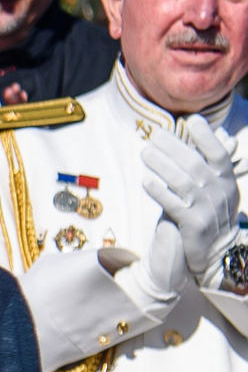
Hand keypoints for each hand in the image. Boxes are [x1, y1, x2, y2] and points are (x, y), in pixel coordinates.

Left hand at [140, 115, 240, 277]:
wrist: (216, 250)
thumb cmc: (209, 212)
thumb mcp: (216, 188)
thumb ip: (208, 165)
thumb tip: (205, 134)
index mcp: (226, 180)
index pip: (219, 154)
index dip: (206, 137)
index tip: (191, 120)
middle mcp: (219, 192)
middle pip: (195, 164)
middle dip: (174, 147)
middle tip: (155, 135)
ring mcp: (207, 209)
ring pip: (182, 182)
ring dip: (162, 165)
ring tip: (144, 153)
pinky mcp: (193, 225)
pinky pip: (173, 205)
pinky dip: (159, 191)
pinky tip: (145, 181)